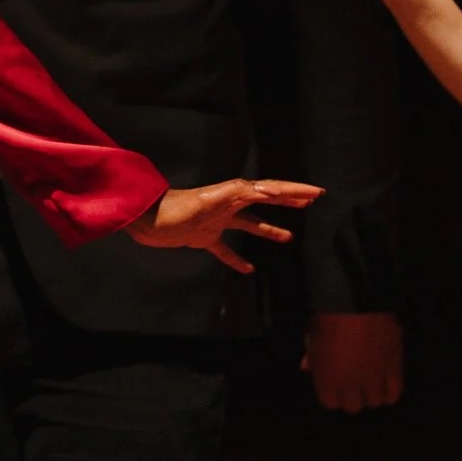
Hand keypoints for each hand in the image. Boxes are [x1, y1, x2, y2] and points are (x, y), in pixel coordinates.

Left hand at [129, 177, 321, 273]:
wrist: (144, 219)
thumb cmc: (175, 209)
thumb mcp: (211, 199)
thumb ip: (239, 193)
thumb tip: (270, 190)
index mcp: (233, 193)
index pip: (270, 190)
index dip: (294, 191)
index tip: (317, 193)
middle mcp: (227, 204)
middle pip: (263, 201)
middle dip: (287, 201)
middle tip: (310, 202)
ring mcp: (215, 221)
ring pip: (248, 224)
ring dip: (268, 229)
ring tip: (288, 237)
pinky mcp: (202, 237)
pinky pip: (224, 249)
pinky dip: (236, 259)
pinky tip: (248, 270)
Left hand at [304, 311, 404, 412]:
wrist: (357, 305)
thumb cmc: (330, 318)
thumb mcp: (313, 337)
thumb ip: (313, 356)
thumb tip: (307, 366)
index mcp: (327, 381)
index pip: (329, 402)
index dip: (332, 393)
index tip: (334, 383)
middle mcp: (350, 387)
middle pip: (352, 406)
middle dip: (351, 396)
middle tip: (352, 382)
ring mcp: (373, 380)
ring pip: (374, 401)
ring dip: (371, 393)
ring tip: (370, 381)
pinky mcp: (394, 371)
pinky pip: (394, 393)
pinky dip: (390, 391)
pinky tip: (386, 383)